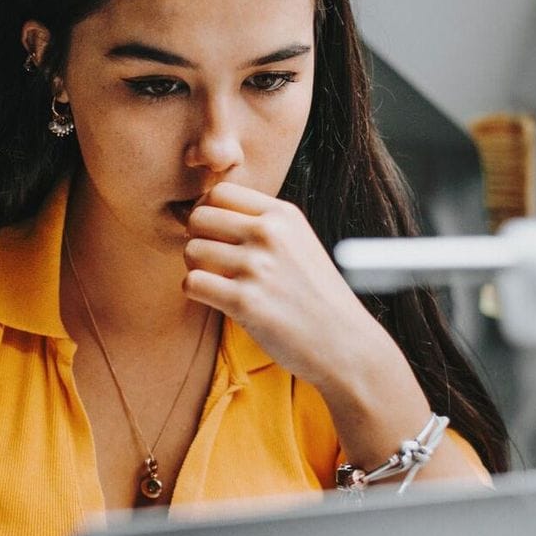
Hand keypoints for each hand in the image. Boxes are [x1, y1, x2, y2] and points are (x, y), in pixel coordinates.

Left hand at [182, 182, 380, 387]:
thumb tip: (204, 211)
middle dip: (196, 238)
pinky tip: (215, 299)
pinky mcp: (244, 301)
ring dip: (195, 267)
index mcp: (283, 215)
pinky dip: (195, 292)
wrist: (345, 343)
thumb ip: (262, 224)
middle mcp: (269, 234)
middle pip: (199, 217)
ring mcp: (257, 267)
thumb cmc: (316, 296)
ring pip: (191, 250)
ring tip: (216, 281)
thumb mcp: (299, 242)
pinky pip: (192, 283)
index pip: (220, 192)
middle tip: (210, 260)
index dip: (206, 211)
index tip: (212, 233)